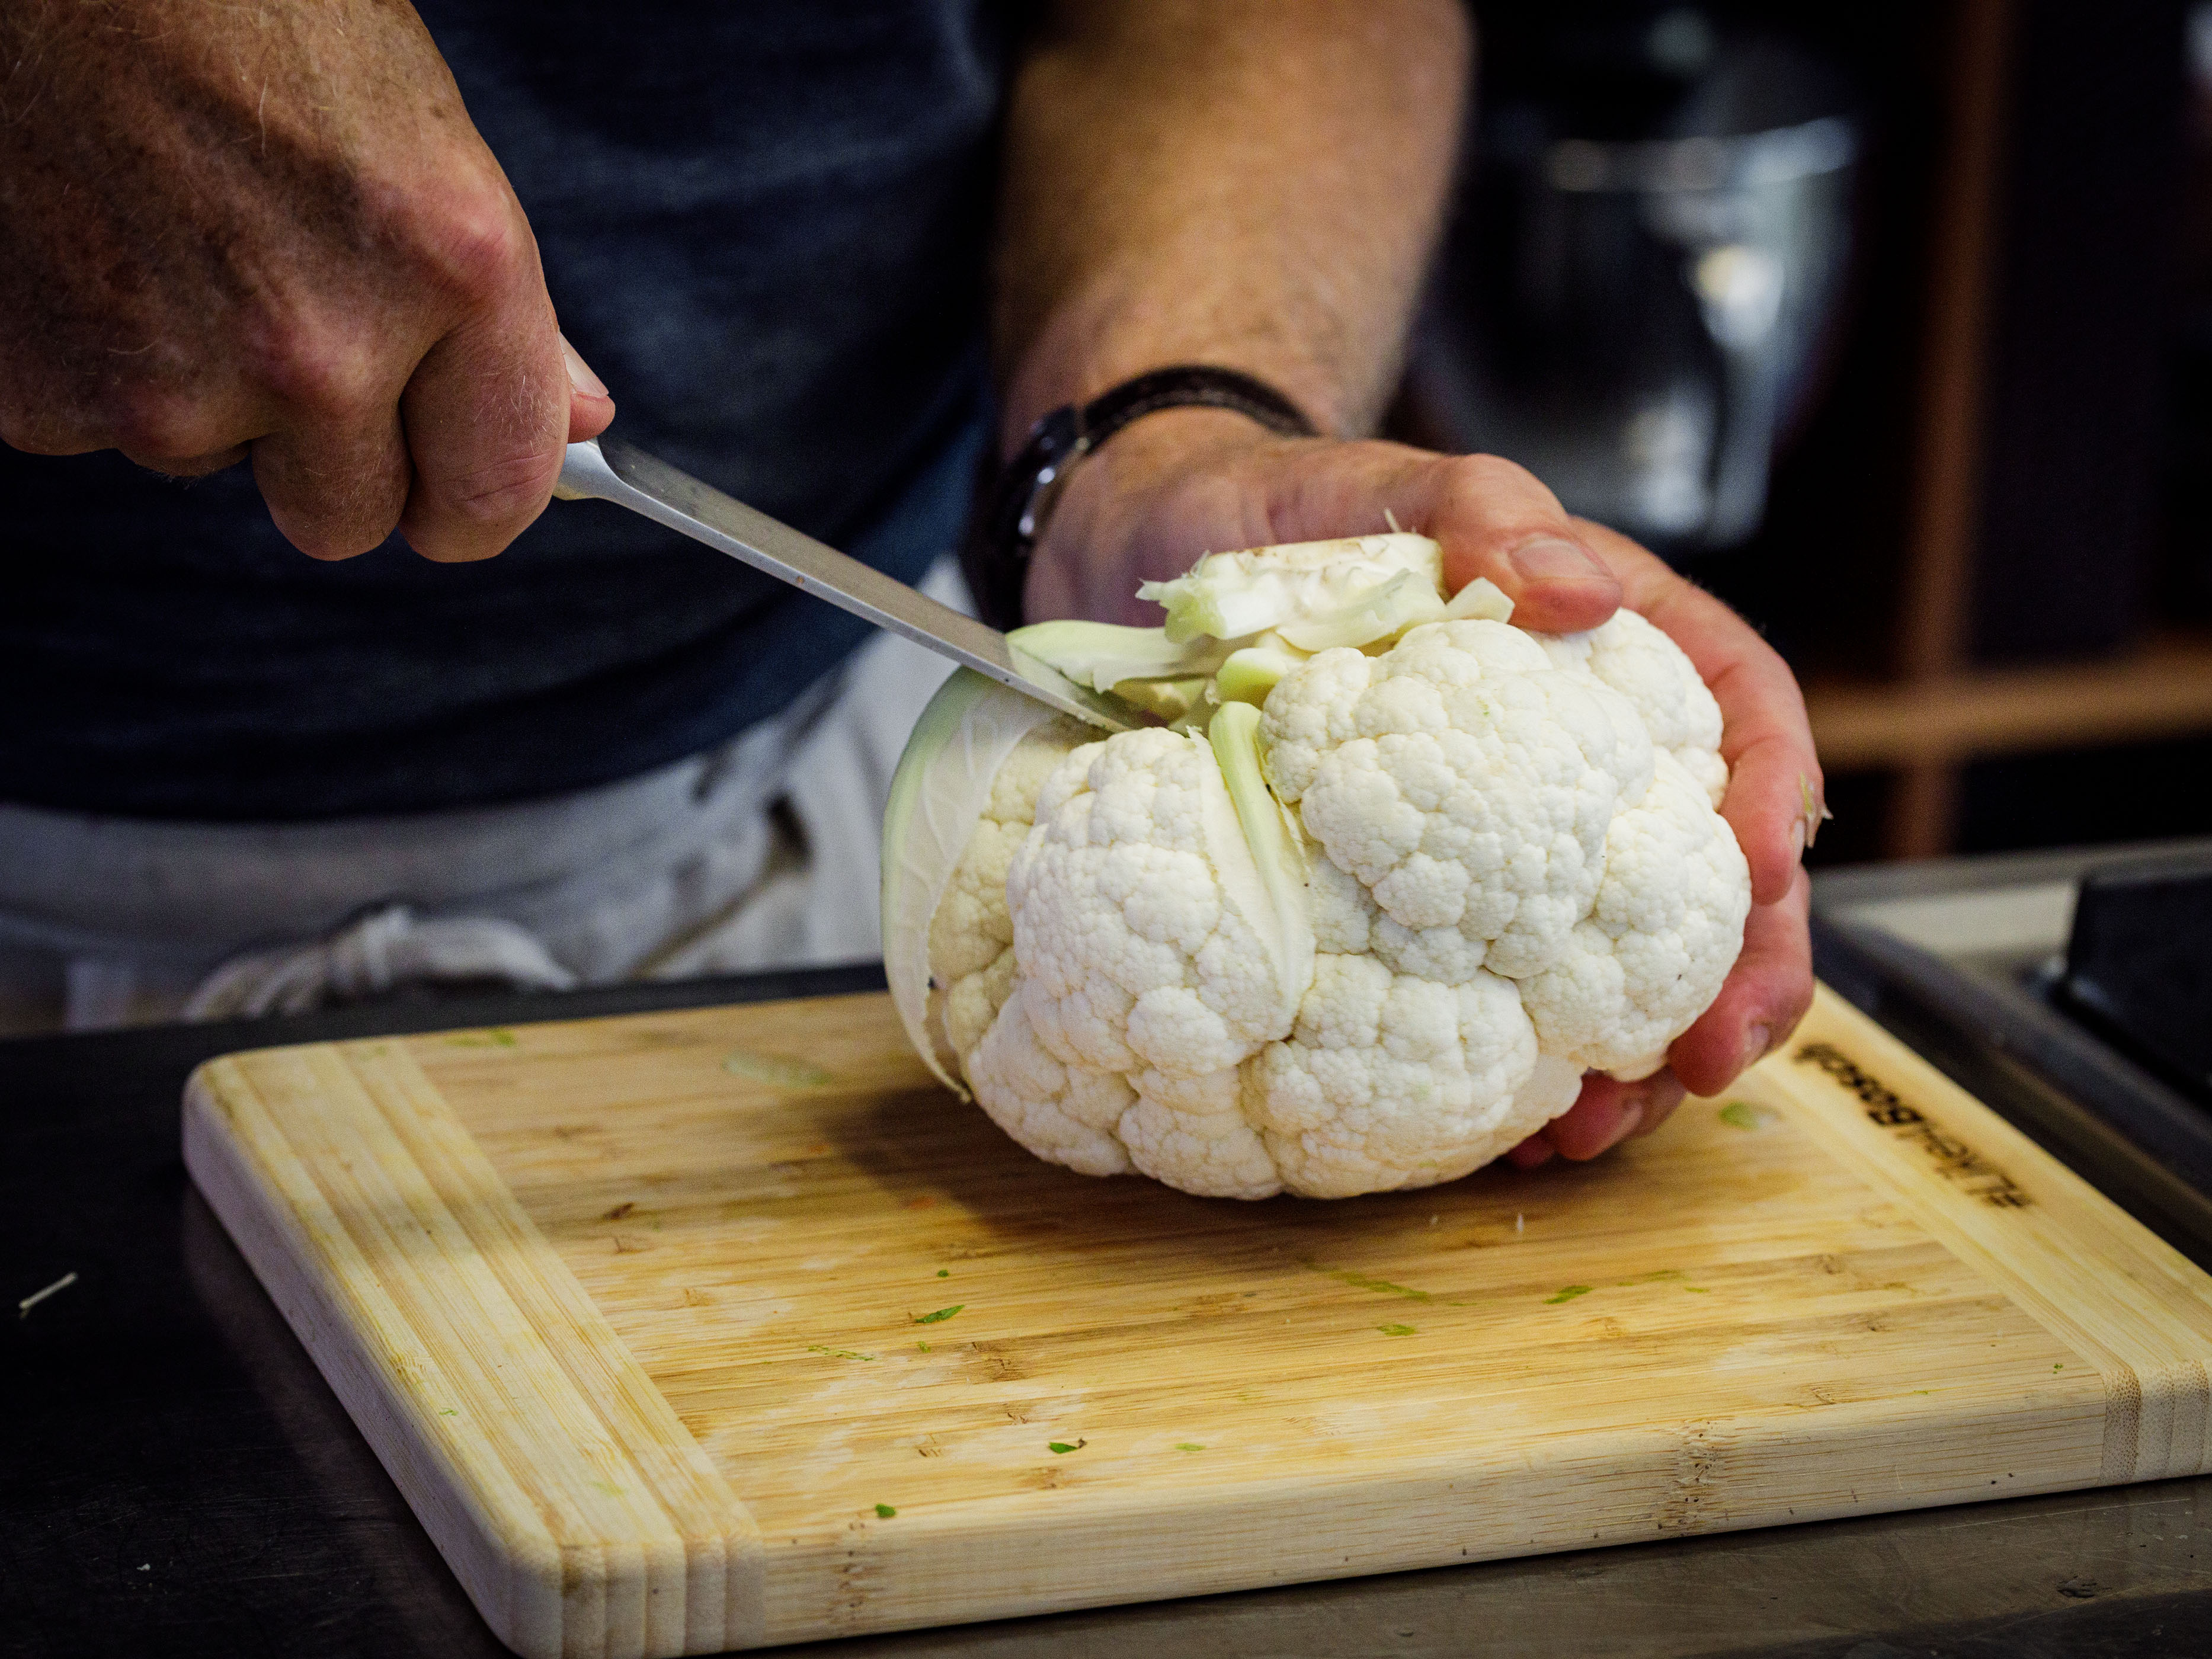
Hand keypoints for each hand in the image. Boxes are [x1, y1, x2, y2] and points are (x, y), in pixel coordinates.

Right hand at [0, 0, 611, 562]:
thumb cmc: (248, 15)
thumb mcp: (426, 145)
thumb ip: (506, 312)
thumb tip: (578, 417)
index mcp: (446, 269)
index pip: (494, 493)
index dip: (474, 503)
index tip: (455, 488)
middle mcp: (315, 346)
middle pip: (349, 519)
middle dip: (336, 458)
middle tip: (293, 337)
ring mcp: (171, 381)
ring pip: (216, 464)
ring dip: (210, 391)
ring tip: (184, 245)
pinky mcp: (43, 393)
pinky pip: (101, 428)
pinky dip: (106, 361)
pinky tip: (106, 249)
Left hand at [1032, 416, 1821, 1163]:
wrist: (1158, 559)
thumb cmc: (1284, 511)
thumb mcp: (1385, 488)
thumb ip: (1484, 510)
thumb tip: (1584, 586)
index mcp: (1603, 639)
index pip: (1736, 706)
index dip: (1770, 790)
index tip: (1759, 871)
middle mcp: (1574, 751)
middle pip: (1702, 869)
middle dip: (1736, 973)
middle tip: (1706, 1061)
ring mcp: (1503, 838)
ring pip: (1620, 960)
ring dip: (1635, 1057)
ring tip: (1597, 1132)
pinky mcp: (1428, 900)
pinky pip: (1504, 995)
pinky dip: (1526, 1067)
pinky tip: (1513, 1134)